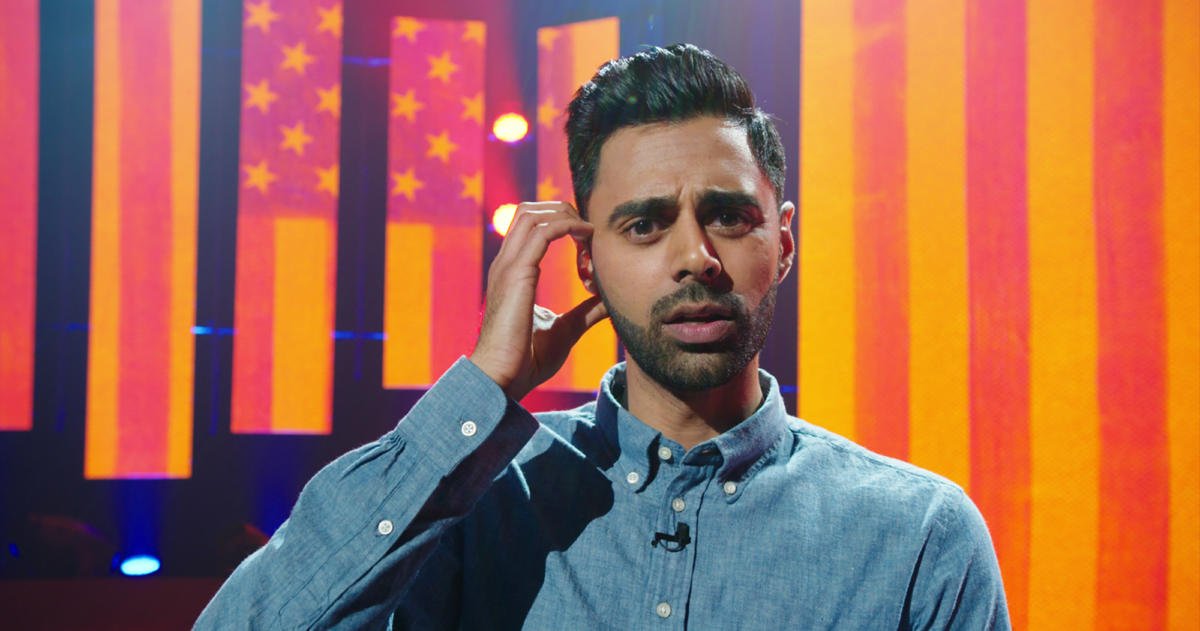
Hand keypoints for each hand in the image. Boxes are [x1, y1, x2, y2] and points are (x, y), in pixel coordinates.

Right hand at [469, 201, 609, 399]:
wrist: (502, 378)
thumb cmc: (526, 360)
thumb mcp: (566, 330)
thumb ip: (586, 312)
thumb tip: (610, 301)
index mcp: (513, 273)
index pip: (531, 227)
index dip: (562, 225)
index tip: (589, 245)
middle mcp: (507, 263)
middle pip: (530, 211)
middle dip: (563, 212)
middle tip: (591, 233)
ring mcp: (508, 266)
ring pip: (533, 214)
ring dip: (566, 216)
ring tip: (590, 234)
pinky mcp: (517, 274)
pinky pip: (543, 232)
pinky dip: (568, 227)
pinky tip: (588, 238)